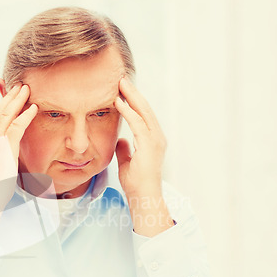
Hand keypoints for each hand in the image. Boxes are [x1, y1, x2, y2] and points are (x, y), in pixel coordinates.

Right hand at [0, 84, 36, 235]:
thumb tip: (0, 150)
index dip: (0, 106)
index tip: (9, 96)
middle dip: (8, 98)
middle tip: (19, 85)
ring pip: (5, 115)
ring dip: (16, 101)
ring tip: (26, 89)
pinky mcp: (1, 149)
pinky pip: (16, 127)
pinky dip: (25, 116)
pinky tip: (33, 108)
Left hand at [114, 77, 166, 197]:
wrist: (143, 197)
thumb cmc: (136, 184)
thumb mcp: (127, 163)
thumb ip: (125, 150)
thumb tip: (121, 140)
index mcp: (153, 140)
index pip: (143, 115)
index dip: (133, 102)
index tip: (122, 90)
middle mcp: (157, 137)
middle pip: (145, 109)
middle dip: (133, 93)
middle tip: (122, 79)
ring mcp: (155, 140)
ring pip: (143, 112)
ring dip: (131, 97)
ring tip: (120, 84)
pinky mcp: (150, 145)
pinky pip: (138, 123)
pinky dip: (128, 112)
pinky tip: (118, 102)